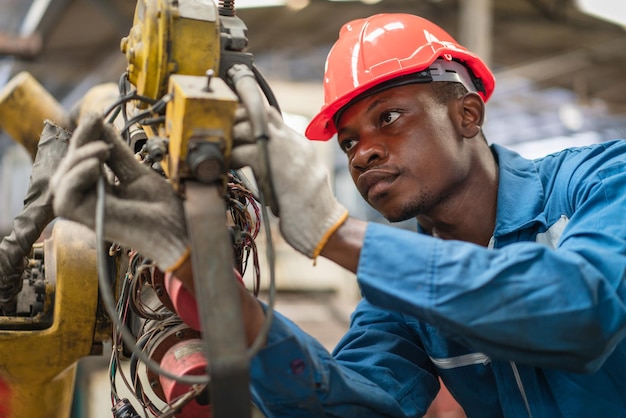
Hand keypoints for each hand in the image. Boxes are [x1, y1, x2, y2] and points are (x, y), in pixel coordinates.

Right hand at [50, 113, 188, 270]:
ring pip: (61, 182)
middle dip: (80, 142)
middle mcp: (91, 202)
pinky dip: (75, 178)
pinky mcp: (88, 220)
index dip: (85, 139)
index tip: (95, 116)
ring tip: (103, 150)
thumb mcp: (139, 173)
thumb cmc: (166, 211)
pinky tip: (95, 166)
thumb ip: (118, 154)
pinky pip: (65, 198)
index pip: (83, 162)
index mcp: (102, 192)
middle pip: (69, 168)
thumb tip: (100, 124)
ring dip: (78, 158)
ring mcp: (88, 212)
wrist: (180, 232)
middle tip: (96, 124)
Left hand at [232, 106, 347, 258]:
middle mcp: (294, 142)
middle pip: (259, 112)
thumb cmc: (309, 211)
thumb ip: (282, 164)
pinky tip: (229, 165)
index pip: (271, 116)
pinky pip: (243, 150)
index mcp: (300, 144)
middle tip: (223, 135)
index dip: (249, 117)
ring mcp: (286, 151)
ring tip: (225, 151)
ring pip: (249, 127)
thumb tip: (258, 160)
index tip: (234, 127)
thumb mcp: (298, 179)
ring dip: (232, 137)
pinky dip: (232, 156)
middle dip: (237, 120)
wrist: (322, 226)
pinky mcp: (273, 164)